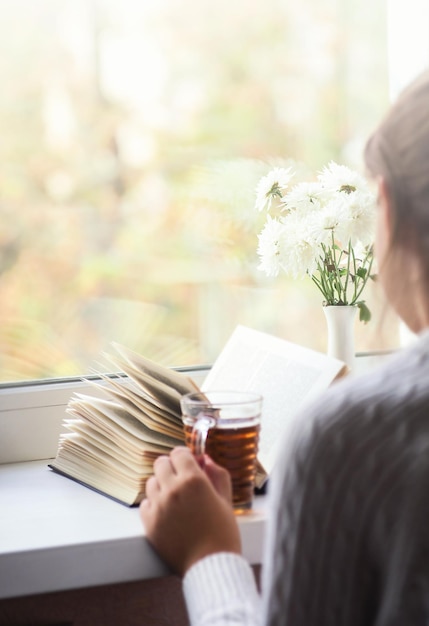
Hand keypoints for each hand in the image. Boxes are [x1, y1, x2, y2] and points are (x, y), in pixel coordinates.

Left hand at [140, 446, 240, 575]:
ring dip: (162, 485)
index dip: (185, 457)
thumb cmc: (223, 533)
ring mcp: (158, 506)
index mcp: (194, 480)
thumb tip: (205, 459)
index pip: (179, 452)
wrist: (211, 566)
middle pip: (161, 463)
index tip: (190, 464)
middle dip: (171, 467)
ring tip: (175, 498)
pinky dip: (155, 504)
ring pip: (151, 481)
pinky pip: (145, 503)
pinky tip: (168, 512)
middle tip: (181, 479)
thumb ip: (217, 474)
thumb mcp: (226, 499)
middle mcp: (173, 489)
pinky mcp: (149, 523)